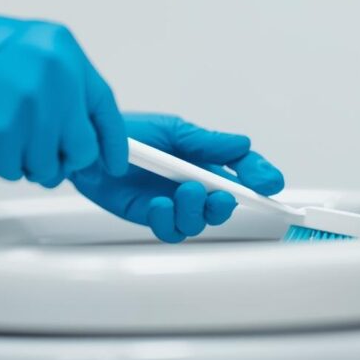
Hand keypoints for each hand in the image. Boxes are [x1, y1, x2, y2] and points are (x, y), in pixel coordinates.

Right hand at [0, 0, 127, 184]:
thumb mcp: (27, 48)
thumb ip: (58, 82)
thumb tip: (75, 120)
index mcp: (64, 54)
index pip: (104, 107)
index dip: (111, 140)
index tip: (113, 159)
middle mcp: (57, 79)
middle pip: (82, 147)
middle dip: (61, 157)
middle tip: (37, 150)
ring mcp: (34, 107)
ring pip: (48, 166)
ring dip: (24, 160)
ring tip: (0, 133)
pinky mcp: (6, 133)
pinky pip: (13, 169)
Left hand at [71, 113, 284, 242]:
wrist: (90, 144)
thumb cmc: (131, 132)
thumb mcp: (172, 130)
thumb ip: (206, 142)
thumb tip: (242, 143)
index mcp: (204, 158)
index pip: (242, 169)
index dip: (260, 176)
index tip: (269, 183)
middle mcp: (193, 182)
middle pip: (224, 204)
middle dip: (226, 204)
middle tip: (219, 195)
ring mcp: (173, 201)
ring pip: (198, 221)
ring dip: (195, 210)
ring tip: (183, 192)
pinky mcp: (150, 216)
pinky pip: (168, 229)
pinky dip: (166, 219)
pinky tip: (158, 204)